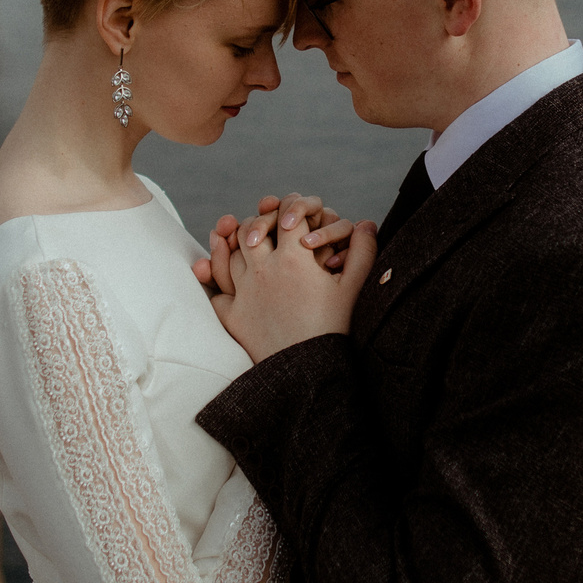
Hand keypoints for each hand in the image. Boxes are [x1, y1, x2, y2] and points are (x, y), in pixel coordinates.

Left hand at [209, 202, 379, 363]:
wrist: (309, 374)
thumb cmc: (336, 330)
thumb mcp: (354, 289)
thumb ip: (363, 252)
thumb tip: (366, 223)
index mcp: (294, 258)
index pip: (288, 215)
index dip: (294, 209)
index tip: (298, 217)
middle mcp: (264, 270)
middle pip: (251, 229)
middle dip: (261, 223)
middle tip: (270, 229)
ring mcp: (244, 292)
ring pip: (231, 254)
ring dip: (238, 245)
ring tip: (250, 246)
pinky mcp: (232, 316)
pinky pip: (217, 287)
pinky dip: (216, 275)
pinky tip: (226, 274)